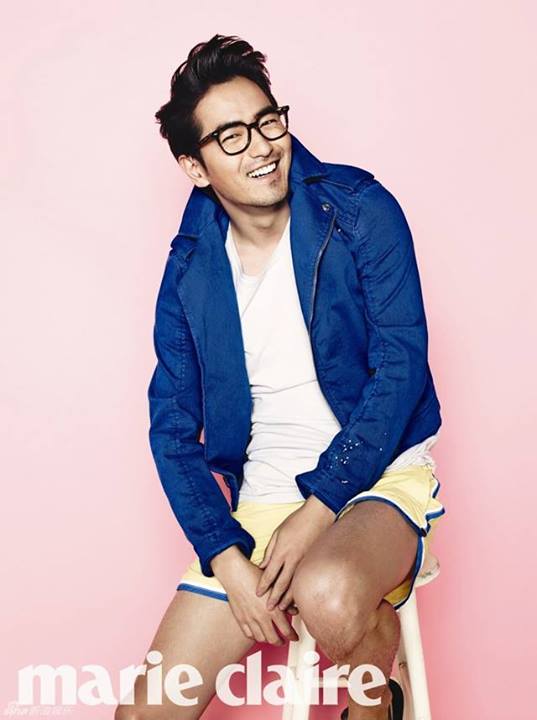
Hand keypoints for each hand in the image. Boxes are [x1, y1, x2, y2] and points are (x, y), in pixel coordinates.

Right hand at [211, 547, 299, 645]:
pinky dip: (255, 636)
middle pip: (273, 639)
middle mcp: (261, 617)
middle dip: (281, 642)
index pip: (286, 630)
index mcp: (272, 609)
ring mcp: (249, 619)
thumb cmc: (254, 575)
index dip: (292, 636)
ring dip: (268, 640)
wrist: (235, 573)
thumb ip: (285, 599)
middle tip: (284, 641)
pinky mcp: (240, 618)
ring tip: (272, 637)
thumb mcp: (274, 585)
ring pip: (261, 638)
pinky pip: (248, 634)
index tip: (295, 637)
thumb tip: (295, 610)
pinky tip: (258, 633)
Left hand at [256, 497, 334, 612]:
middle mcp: (293, 559)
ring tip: (283, 608)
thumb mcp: (278, 533)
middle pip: (281, 584)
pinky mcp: (313, 562)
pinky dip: (301, 591)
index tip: (258, 593)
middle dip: (274, 598)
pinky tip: (299, 597)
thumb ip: (270, 551)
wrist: (318, 515)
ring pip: (295, 585)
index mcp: (282, 551)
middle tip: (269, 608)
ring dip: (288, 599)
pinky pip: (305, 580)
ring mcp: (305, 562)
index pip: (270, 573)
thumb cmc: (297, 521)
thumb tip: (262, 565)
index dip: (263, 585)